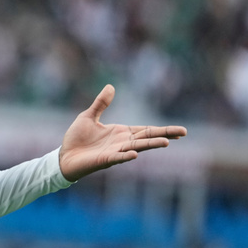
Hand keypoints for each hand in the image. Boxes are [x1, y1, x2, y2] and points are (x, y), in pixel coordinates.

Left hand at [59, 84, 186, 181]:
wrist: (64, 156)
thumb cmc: (77, 139)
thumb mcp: (88, 116)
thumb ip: (101, 103)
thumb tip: (111, 86)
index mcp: (121, 133)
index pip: (146, 130)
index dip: (162, 130)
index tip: (180, 131)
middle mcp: (122, 143)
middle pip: (147, 138)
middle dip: (164, 135)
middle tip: (184, 132)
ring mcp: (114, 152)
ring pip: (136, 148)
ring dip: (150, 145)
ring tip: (166, 143)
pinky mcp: (103, 160)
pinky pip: (116, 158)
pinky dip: (125, 156)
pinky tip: (134, 154)